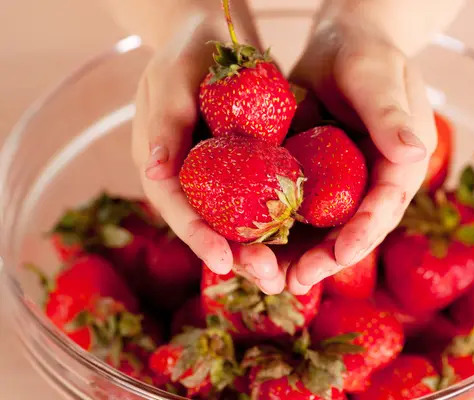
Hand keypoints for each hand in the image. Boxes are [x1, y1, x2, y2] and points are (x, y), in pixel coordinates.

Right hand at [130, 16, 286, 293]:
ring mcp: (218, 178)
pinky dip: (276, 223)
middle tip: (268, 278)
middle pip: (209, 226)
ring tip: (286, 276)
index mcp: (161, 163)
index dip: (197, 236)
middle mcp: (188, 178)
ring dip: (260, 250)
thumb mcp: (173, 78)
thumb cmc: (189, 50)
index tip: (222, 261)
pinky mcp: (244, 170)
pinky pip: (259, 201)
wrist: (217, 37)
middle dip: (237, 255)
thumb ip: (165, 123)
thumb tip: (153, 173)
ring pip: (236, 223)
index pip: (177, 207)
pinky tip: (301, 242)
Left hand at [286, 18, 437, 293]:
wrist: (340, 44)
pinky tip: (247, 246)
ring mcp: (338, 185)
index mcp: (398, 167)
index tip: (338, 254)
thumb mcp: (379, 78)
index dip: (361, 234)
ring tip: (266, 277)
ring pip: (317, 230)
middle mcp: (369, 184)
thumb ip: (391, 116)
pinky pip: (290, 208)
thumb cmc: (367, 55)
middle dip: (322, 259)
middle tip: (293, 281)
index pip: (383, 208)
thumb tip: (412, 154)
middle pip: (348, 232)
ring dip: (292, 256)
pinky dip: (271, 229)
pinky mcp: (309, 178)